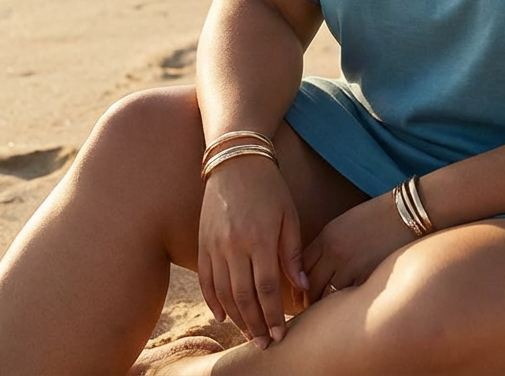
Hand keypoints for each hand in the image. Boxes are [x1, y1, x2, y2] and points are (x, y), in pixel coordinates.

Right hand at [197, 156, 308, 348]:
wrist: (236, 160)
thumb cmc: (270, 188)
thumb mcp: (288, 216)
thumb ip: (292, 254)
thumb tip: (302, 288)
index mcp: (260, 238)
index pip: (266, 289)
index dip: (273, 316)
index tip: (281, 335)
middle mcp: (234, 245)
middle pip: (244, 297)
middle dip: (255, 325)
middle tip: (264, 344)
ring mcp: (215, 245)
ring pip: (224, 293)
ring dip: (237, 318)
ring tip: (248, 334)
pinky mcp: (202, 243)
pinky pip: (206, 280)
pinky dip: (213, 301)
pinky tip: (223, 316)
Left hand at [302, 190, 416, 300]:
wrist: (411, 213)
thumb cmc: (381, 218)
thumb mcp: (348, 224)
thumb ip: (330, 245)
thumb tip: (319, 269)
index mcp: (328, 236)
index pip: (301, 266)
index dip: (299, 282)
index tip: (302, 293)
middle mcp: (335, 252)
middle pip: (310, 285)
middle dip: (308, 300)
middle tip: (310, 310)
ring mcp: (352, 266)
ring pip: (326, 297)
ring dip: (324, 308)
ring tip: (327, 316)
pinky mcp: (369, 278)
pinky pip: (348, 300)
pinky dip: (345, 308)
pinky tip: (348, 311)